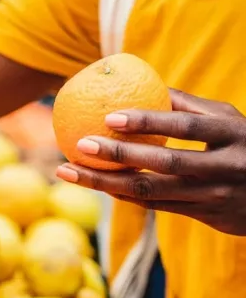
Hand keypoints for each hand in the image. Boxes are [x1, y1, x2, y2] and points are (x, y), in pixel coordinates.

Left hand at [56, 89, 245, 235]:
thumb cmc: (245, 144)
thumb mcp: (228, 120)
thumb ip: (188, 106)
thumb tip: (144, 81)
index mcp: (230, 134)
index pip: (184, 127)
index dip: (147, 121)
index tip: (108, 116)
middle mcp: (223, 167)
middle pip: (163, 164)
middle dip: (117, 156)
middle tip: (79, 145)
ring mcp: (213, 196)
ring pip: (151, 192)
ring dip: (105, 183)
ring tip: (68, 170)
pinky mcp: (205, 216)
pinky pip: (155, 205)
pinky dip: (124, 195)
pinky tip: (96, 184)